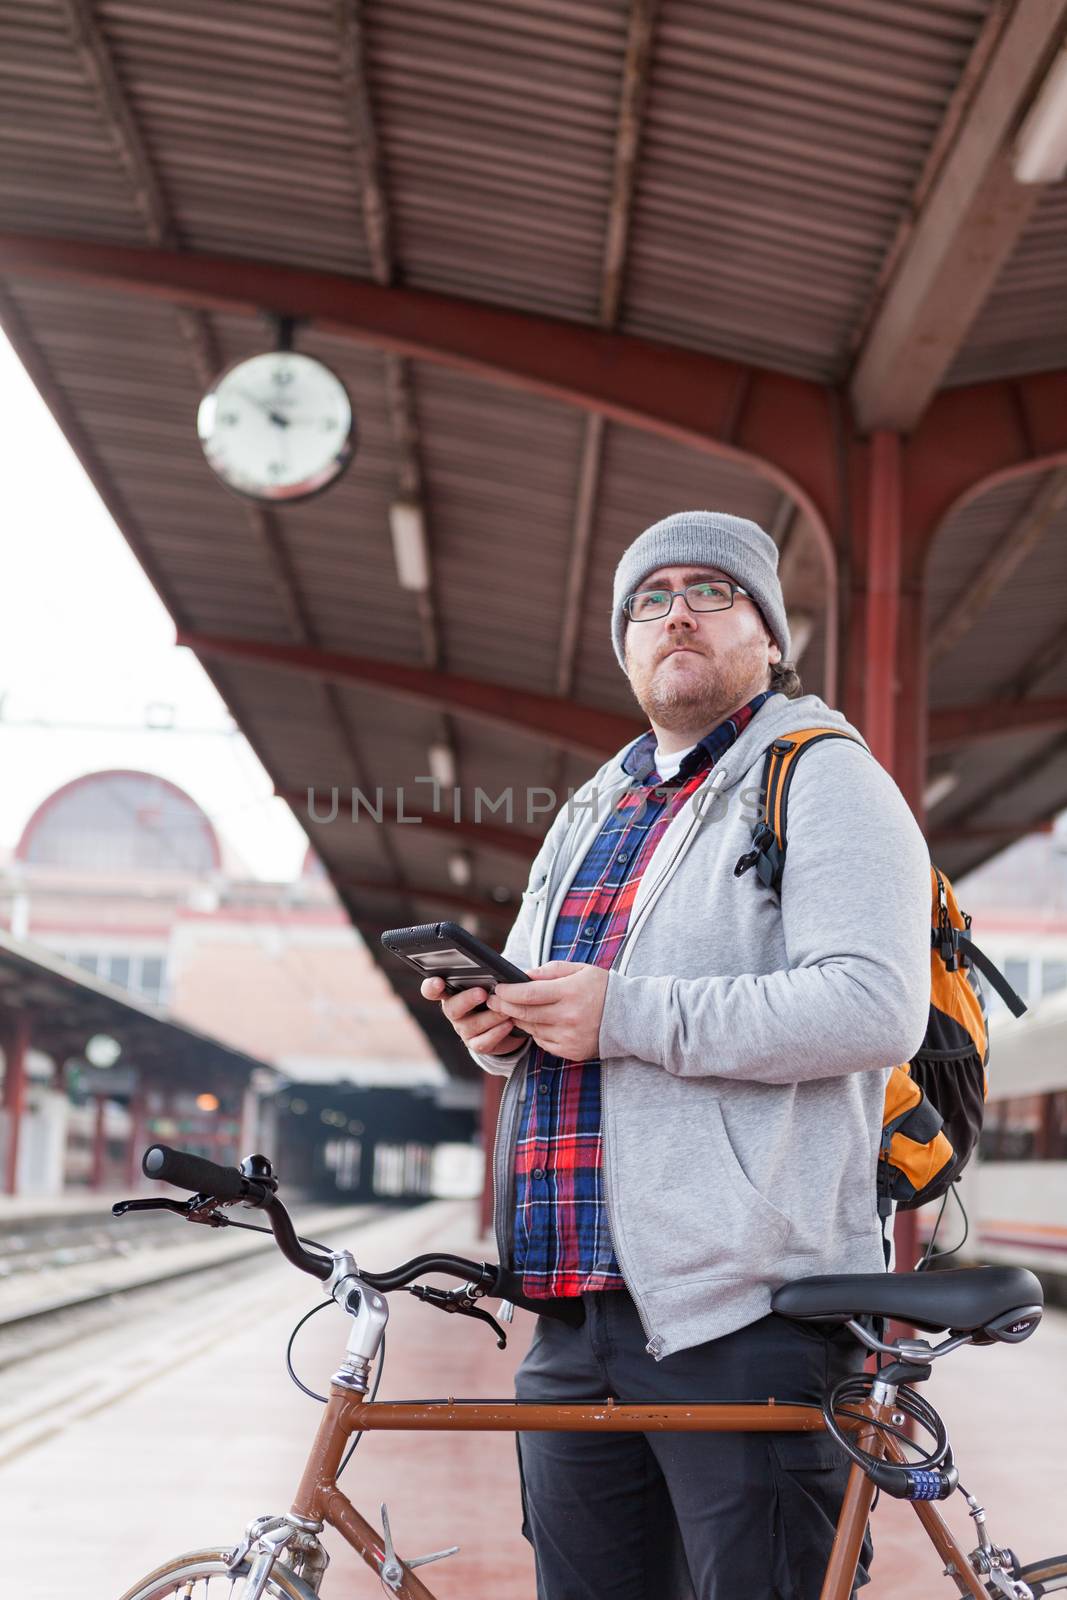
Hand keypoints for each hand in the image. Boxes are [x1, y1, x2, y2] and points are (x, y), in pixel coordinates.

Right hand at [419, 976, 527, 1055]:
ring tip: (506, 1009)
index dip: (431, 987)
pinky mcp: (475, 1044)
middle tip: (482, 993)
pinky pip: (483, 1042)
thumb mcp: (489, 984)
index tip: (438, 982)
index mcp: (451, 993)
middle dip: (467, 1000)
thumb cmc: (494, 996)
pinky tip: (509, 1024)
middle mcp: (454, 1012)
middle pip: (452, 1008)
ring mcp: (463, 1030)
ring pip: (472, 1025)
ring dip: (491, 1016)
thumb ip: (486, 977)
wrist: (508, 1022)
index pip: (432, 990)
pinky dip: (497, 1032)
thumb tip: (497, 972)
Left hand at [487, 961, 608, 1060]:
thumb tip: (524, 975)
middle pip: (525, 1014)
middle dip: (504, 1006)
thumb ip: (550, 971)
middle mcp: (569, 1017)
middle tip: (493, 1000)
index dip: (508, 991)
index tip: (497, 987)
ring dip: (519, 1019)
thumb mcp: (580, 970)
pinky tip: (538, 1022)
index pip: (528, 993)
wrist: (630, 1017)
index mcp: (570, 993)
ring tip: (513, 1009)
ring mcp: (570, 1037)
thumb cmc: (602, 988)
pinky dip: (536, 1032)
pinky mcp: (571, 1052)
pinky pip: (543, 1042)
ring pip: (532, 1029)